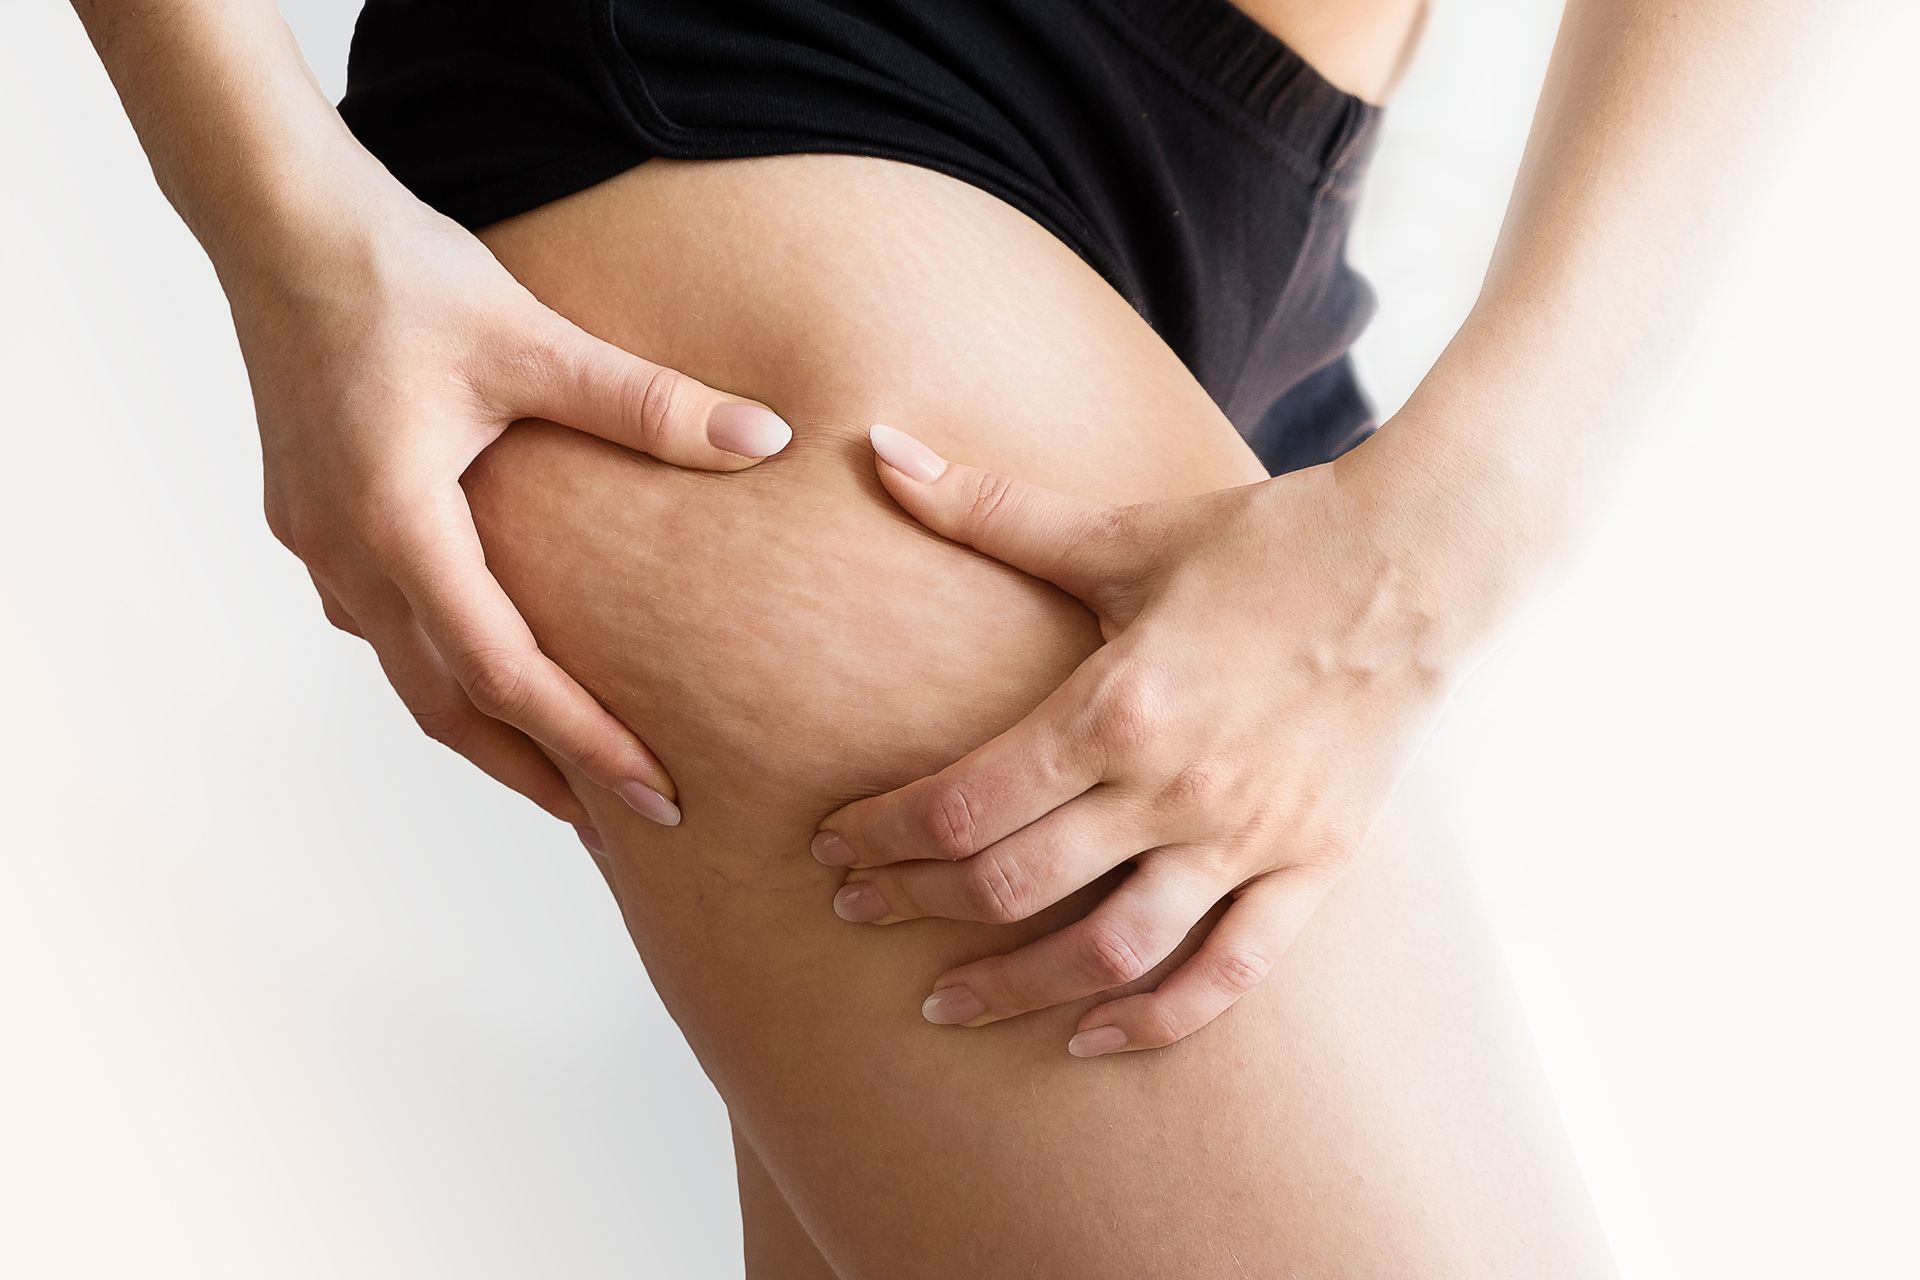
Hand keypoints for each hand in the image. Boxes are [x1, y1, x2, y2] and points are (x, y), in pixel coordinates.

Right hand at [232, 188, 791, 844]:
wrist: (278, 222)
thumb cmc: (398, 273)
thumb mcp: (532, 337)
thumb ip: (649, 402)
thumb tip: (768, 437)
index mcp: (397, 525)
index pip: (504, 675)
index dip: (586, 744)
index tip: (660, 799)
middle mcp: (346, 556)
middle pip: (449, 708)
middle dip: (540, 774)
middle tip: (622, 829)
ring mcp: (319, 545)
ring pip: (409, 677)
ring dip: (488, 733)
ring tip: (567, 777)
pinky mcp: (314, 520)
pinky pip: (384, 629)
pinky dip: (446, 672)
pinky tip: (492, 674)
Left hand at [814, 422, 1519, 1054]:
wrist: (1420, 563)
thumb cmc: (1261, 542)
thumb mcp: (1121, 530)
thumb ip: (990, 509)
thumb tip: (876, 450)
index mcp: (1117, 706)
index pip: (962, 805)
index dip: (880, 837)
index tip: (832, 848)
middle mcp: (1175, 788)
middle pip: (1010, 885)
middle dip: (915, 906)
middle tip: (855, 913)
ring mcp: (1247, 839)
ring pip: (1108, 951)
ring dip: (1014, 988)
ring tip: (945, 1004)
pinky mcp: (1311, 866)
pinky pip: (1229, 974)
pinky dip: (1157, 1020)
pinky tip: (1091, 1038)